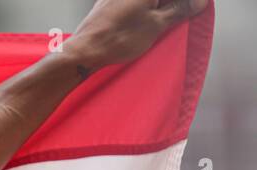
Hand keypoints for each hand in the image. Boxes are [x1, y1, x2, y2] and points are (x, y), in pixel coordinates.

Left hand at [67, 0, 208, 70]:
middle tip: (185, 13)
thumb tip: (199, 1)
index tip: (195, 8)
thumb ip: (180, 9)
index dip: (186, 4)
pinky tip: (148, 22)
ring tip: (167, 20)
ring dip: (161, 8)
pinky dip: (146, 9)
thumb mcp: (157, 23)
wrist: (84, 51)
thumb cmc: (118, 38)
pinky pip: (135, 3)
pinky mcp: (109, 3)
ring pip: (148, 2)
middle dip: (173, 6)